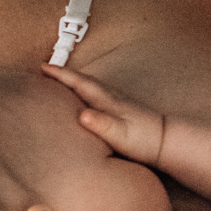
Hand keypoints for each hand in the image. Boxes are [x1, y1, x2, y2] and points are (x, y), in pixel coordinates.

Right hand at [43, 62, 167, 167]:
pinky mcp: (123, 110)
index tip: (43, 67)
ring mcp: (119, 103)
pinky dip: (86, 91)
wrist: (167, 142)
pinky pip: (98, 95)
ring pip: (92, 86)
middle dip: (64, 74)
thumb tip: (83, 115)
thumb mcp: (120, 135)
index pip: (80, 83)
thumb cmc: (144, 141)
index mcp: (108, 102)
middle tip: (46, 69)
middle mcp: (113, 98)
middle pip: (84, 80)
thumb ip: (101, 125)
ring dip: (75, 81)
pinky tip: (86, 98)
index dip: (61, 75)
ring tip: (60, 80)